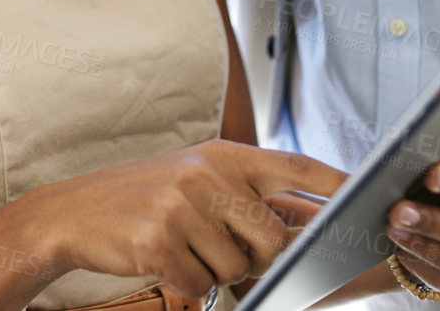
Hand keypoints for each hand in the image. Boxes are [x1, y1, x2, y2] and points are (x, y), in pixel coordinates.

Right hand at [33, 140, 347, 300]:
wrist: (73, 213)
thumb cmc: (141, 198)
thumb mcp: (192, 179)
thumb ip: (241, 196)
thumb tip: (299, 227)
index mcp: (220, 154)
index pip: (292, 165)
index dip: (332, 182)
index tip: (366, 194)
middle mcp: (205, 173)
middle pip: (271, 236)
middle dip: (255, 257)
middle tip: (218, 249)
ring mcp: (181, 206)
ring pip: (236, 267)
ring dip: (212, 270)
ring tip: (179, 246)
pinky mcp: (159, 240)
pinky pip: (200, 285)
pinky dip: (184, 285)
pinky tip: (160, 260)